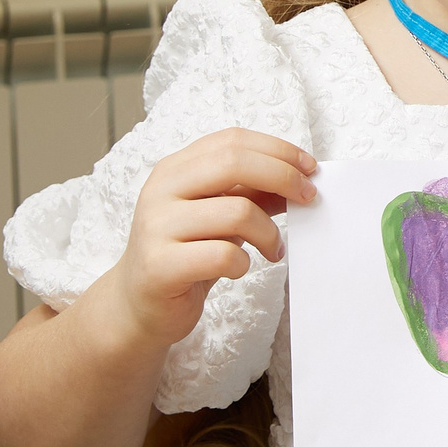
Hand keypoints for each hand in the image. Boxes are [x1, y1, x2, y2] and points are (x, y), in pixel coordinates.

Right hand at [100, 129, 314, 348]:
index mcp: (175, 169)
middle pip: (234, 163)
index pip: (232, 140)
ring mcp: (157, 227)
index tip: (309, 168)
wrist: (138, 305)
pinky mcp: (160, 266)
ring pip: (237, 212)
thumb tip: (301, 178)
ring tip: (273, 249)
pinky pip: (223, 255)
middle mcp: (161, 190)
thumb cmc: (186, 254)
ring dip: (269, 233)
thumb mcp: (220, 215)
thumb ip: (252, 193)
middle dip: (283, 177)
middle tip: (308, 198)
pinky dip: (244, 263)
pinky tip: (239, 268)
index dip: (277, 150)